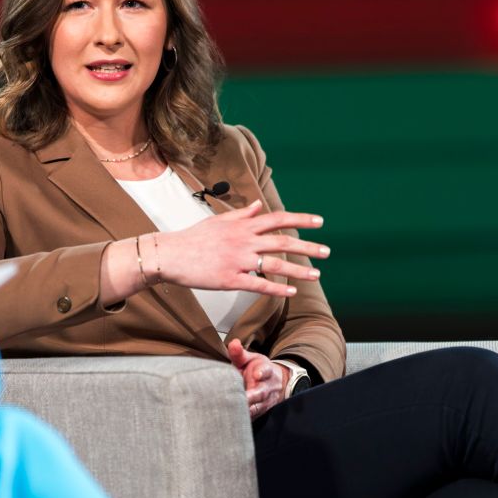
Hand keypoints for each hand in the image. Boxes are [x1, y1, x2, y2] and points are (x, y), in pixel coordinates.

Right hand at [155, 201, 328, 297]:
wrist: (170, 254)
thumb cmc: (193, 238)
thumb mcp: (219, 220)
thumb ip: (243, 214)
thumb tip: (260, 205)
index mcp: (242, 226)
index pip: (278, 219)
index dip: (301, 220)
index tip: (319, 222)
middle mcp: (244, 240)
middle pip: (283, 242)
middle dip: (308, 247)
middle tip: (327, 252)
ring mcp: (238, 260)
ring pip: (276, 264)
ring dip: (299, 270)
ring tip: (317, 275)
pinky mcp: (230, 279)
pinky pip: (259, 284)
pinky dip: (277, 288)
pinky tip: (291, 292)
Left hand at [228, 338, 286, 419]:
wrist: (276, 384)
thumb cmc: (258, 370)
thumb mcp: (251, 359)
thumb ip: (240, 354)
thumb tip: (233, 343)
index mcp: (266, 371)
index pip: (266, 371)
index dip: (262, 373)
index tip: (257, 374)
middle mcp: (267, 388)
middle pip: (261, 393)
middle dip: (252, 396)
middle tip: (243, 397)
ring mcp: (265, 402)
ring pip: (257, 408)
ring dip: (247, 410)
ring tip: (233, 411)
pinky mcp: (259, 414)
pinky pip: (253, 419)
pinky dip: (244, 420)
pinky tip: (232, 421)